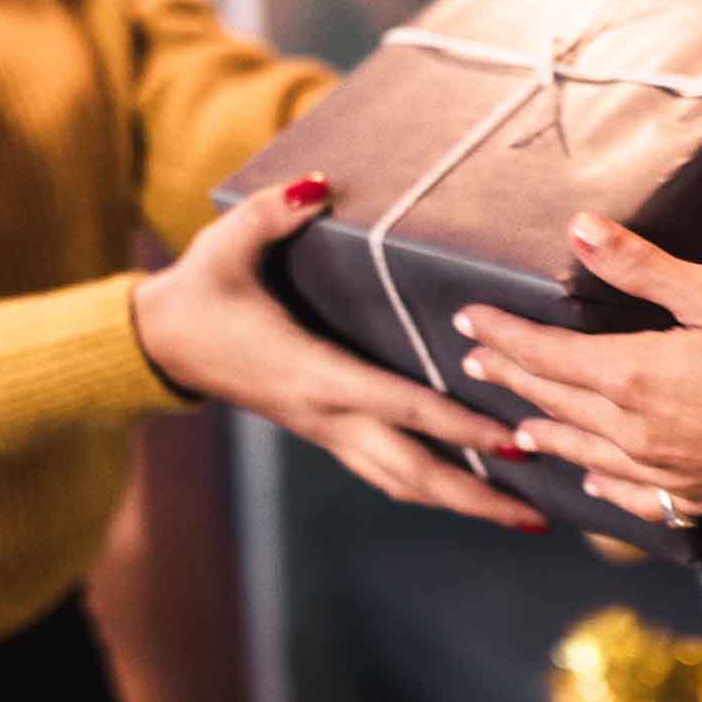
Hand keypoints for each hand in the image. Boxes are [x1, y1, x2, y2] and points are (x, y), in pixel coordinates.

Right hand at [135, 175, 545, 532]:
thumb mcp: (229, 243)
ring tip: (524, 517)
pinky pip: (387, 472)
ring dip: (462, 503)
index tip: (512, 440)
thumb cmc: (201, 291)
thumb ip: (276, 211)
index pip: (401, 405)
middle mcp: (327, 415)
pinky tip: (473, 490)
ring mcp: (326, 431)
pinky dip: (433, 487)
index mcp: (314, 373)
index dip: (458, 425)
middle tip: (540, 517)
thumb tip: (320, 183)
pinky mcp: (325, 432)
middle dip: (477, 497)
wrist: (161, 343)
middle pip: (413, 473)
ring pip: (402, 483)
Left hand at [453, 214, 701, 521]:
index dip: (501, 335)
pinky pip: (627, 492)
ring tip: (513, 426)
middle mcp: (629, 429)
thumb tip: (579, 231)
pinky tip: (590, 478)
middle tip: (474, 364)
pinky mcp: (688, 497)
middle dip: (509, 377)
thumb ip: (642, 267)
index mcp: (630, 375)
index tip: (466, 320)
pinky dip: (599, 481)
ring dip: (542, 430)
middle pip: (552, 399)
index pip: (544, 352)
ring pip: (579, 449)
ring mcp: (657, 470)